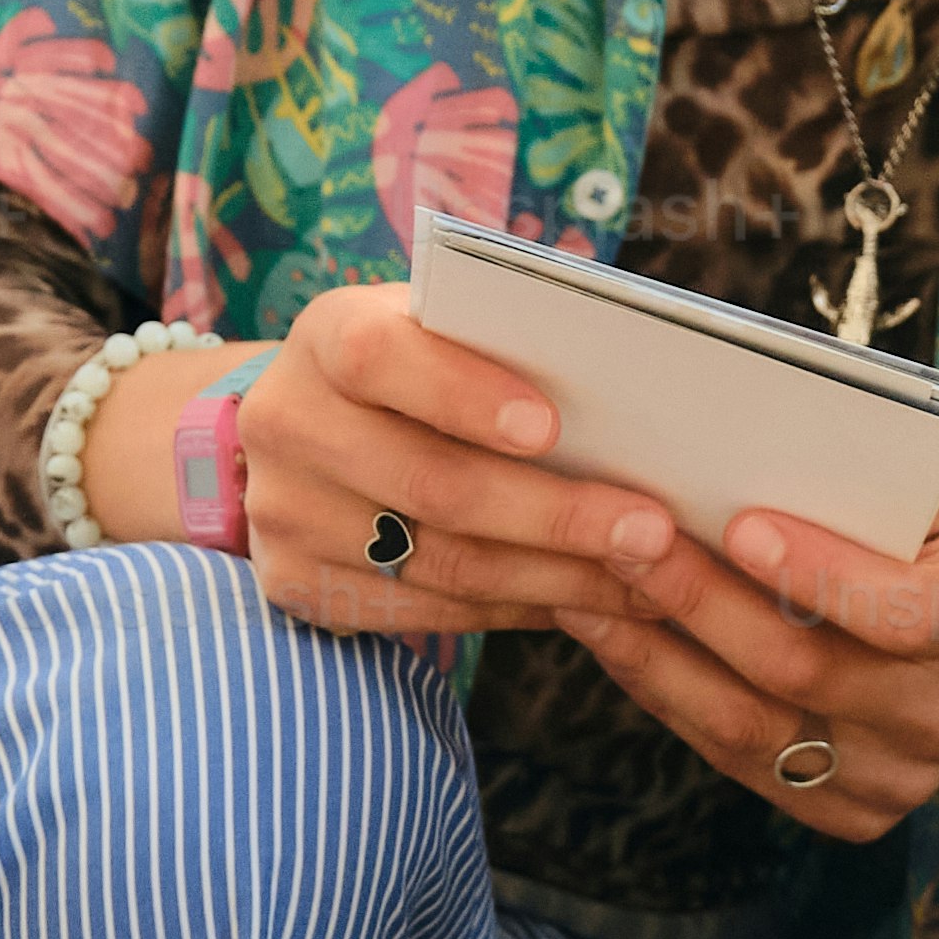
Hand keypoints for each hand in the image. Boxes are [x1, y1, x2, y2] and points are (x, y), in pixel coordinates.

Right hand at [228, 282, 684, 639]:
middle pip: (431, 483)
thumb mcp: (432, 326)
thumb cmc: (408, 366)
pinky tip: (589, 602)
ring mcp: (285, 514)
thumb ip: (501, 334)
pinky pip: (427, 611)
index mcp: (323, 337)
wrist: (297, 434)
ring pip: (441, 563)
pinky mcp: (296, 585)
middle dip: (555, 513)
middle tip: (653, 532)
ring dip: (557, 576)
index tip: (552, 427)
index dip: (462, 393)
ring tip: (647, 581)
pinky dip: (519, 609)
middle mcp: (288, 425)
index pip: (379, 357)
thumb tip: (630, 370)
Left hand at [573, 502, 938, 840]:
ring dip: (657, 655)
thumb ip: (857, 500)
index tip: (739, 522)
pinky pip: (734, 759)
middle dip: (702, 602)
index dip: (819, 572)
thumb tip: (729, 463)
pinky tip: (617, 644)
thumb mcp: (933, 512)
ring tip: (590, 592)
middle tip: (625, 538)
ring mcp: (895, 779)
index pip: (904, 614)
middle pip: (804, 672)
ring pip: (751, 727)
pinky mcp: (848, 814)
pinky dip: (667, 696)